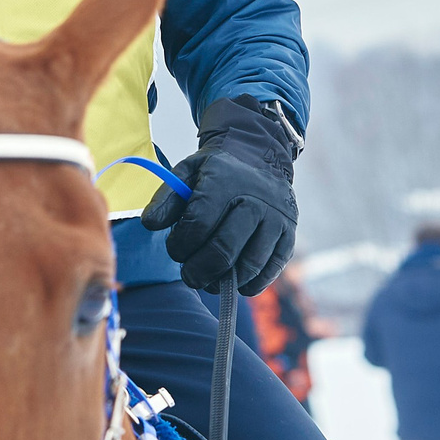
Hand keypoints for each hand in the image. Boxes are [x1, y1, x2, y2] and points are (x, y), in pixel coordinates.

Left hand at [140, 96, 300, 297]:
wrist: (260, 156)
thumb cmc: (217, 172)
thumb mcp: (187, 172)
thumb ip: (165, 198)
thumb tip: (150, 224)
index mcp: (225, 181)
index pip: (199, 224)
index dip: (181, 245)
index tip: (175, 249)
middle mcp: (255, 199)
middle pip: (224, 250)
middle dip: (199, 270)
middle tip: (189, 275)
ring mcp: (276, 218)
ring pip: (249, 265)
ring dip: (223, 281)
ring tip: (209, 280)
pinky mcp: (289, 234)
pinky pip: (271, 270)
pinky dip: (250, 284)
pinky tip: (234, 282)